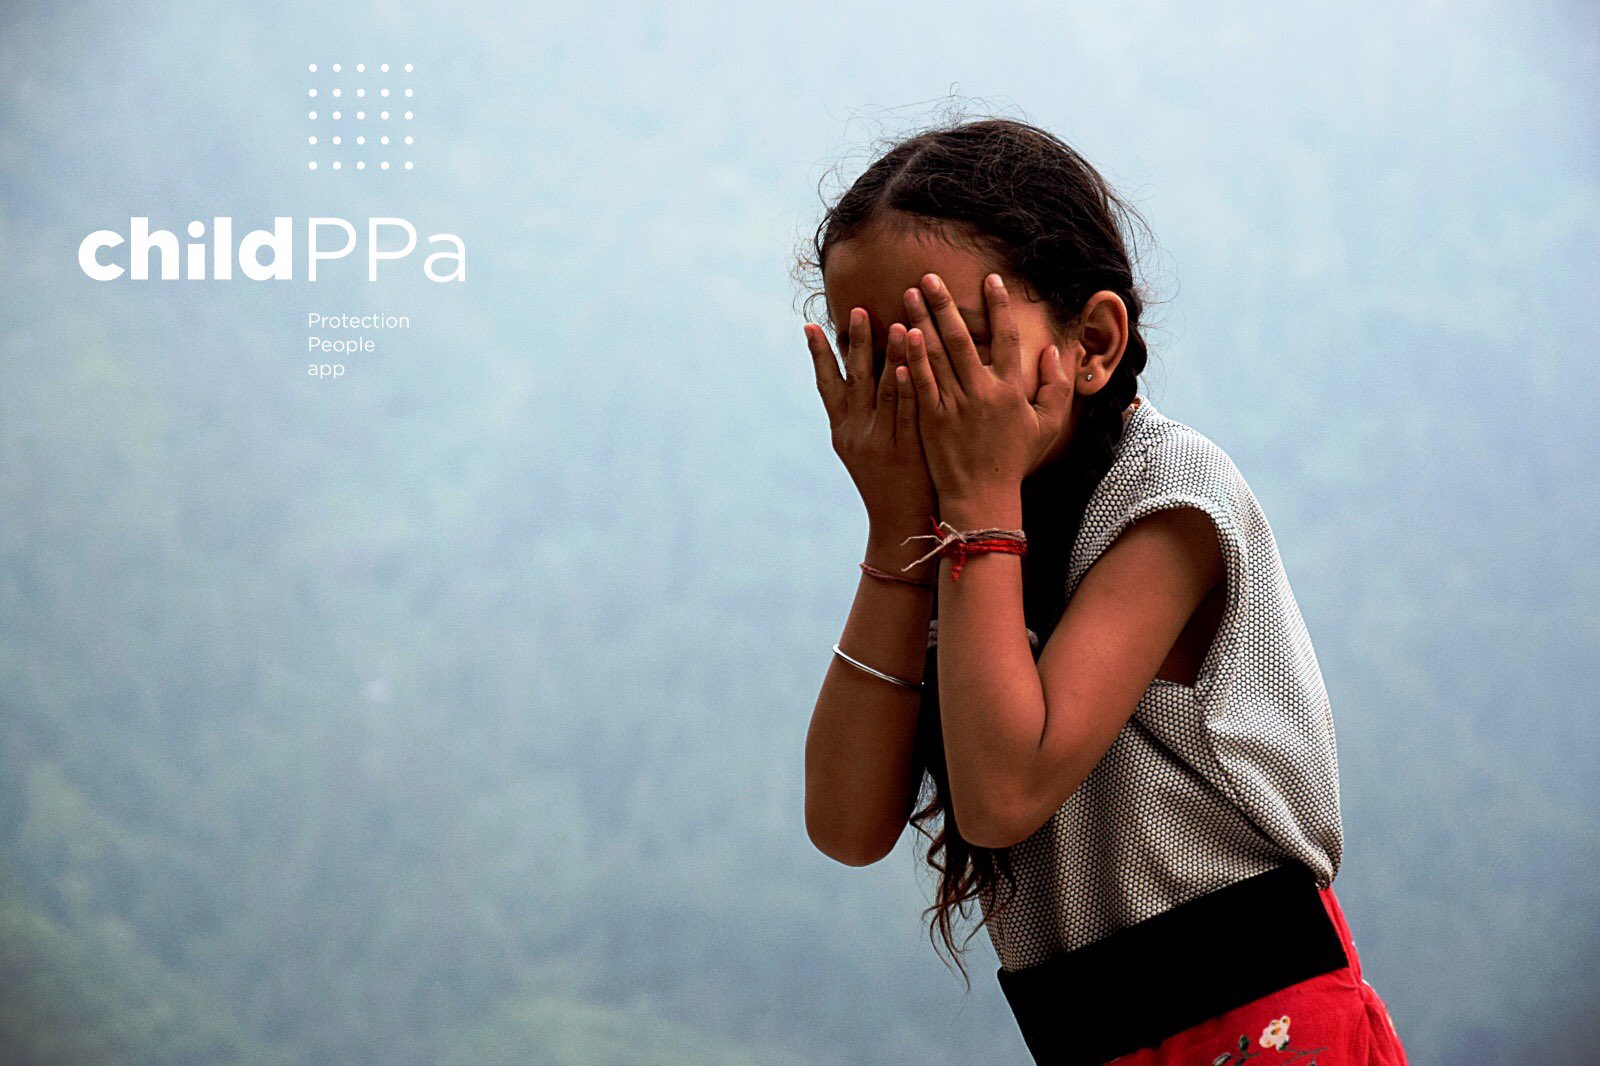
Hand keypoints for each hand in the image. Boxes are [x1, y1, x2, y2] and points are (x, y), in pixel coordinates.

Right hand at [805, 307, 937, 526]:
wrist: (899, 526)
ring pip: (884, 391)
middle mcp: (855, 434)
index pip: (826, 386)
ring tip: (896, 324)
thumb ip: (861, 417)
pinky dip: (908, 387)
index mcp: (842, 432)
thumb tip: (861, 379)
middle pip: (854, 380)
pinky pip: (907, 413)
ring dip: (889, 356)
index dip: (818, 356)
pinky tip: (912, 365)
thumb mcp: (863, 451)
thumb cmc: (887, 483)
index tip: (809, 326)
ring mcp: (880, 442)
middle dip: (856, 343)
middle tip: (858, 309)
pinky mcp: (905, 451)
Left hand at [901, 272, 1072, 502]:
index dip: (999, 307)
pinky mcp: (931, 419)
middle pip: (962, 338)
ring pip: (936, 355)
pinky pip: (920, 381)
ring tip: (909, 295)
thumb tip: (1054, 351)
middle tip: (929, 277)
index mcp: (1012, 390)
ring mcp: (954, 405)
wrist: (982, 496)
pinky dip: (911, 357)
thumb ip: (1056, 387)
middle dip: (945, 304)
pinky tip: (901, 333)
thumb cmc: (1014, 460)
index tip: (990, 279)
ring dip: (922, 321)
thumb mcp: (1046, 426)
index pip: (1007, 338)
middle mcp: (982, 392)